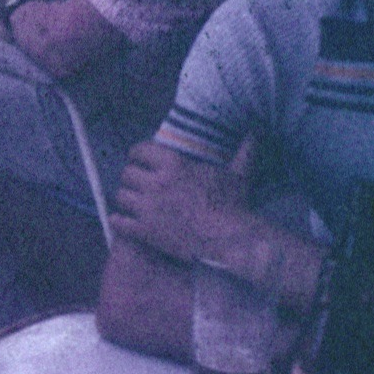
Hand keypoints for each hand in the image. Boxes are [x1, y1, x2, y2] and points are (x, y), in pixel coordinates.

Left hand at [111, 141, 251, 264]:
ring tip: (131, 203)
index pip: (139, 150)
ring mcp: (148, 207)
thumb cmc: (234, 206)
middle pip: (126, 173)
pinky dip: (118, 221)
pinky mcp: (145, 231)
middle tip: (137, 185)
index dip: (137, 155)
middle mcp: (156, 182)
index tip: (140, 160)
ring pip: (120, 196)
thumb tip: (255, 133)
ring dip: (125, 199)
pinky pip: (118, 222)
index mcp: (173, 163)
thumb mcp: (238, 173)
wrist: (229, 240)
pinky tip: (123, 222)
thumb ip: (243, 151)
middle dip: (131, 178)